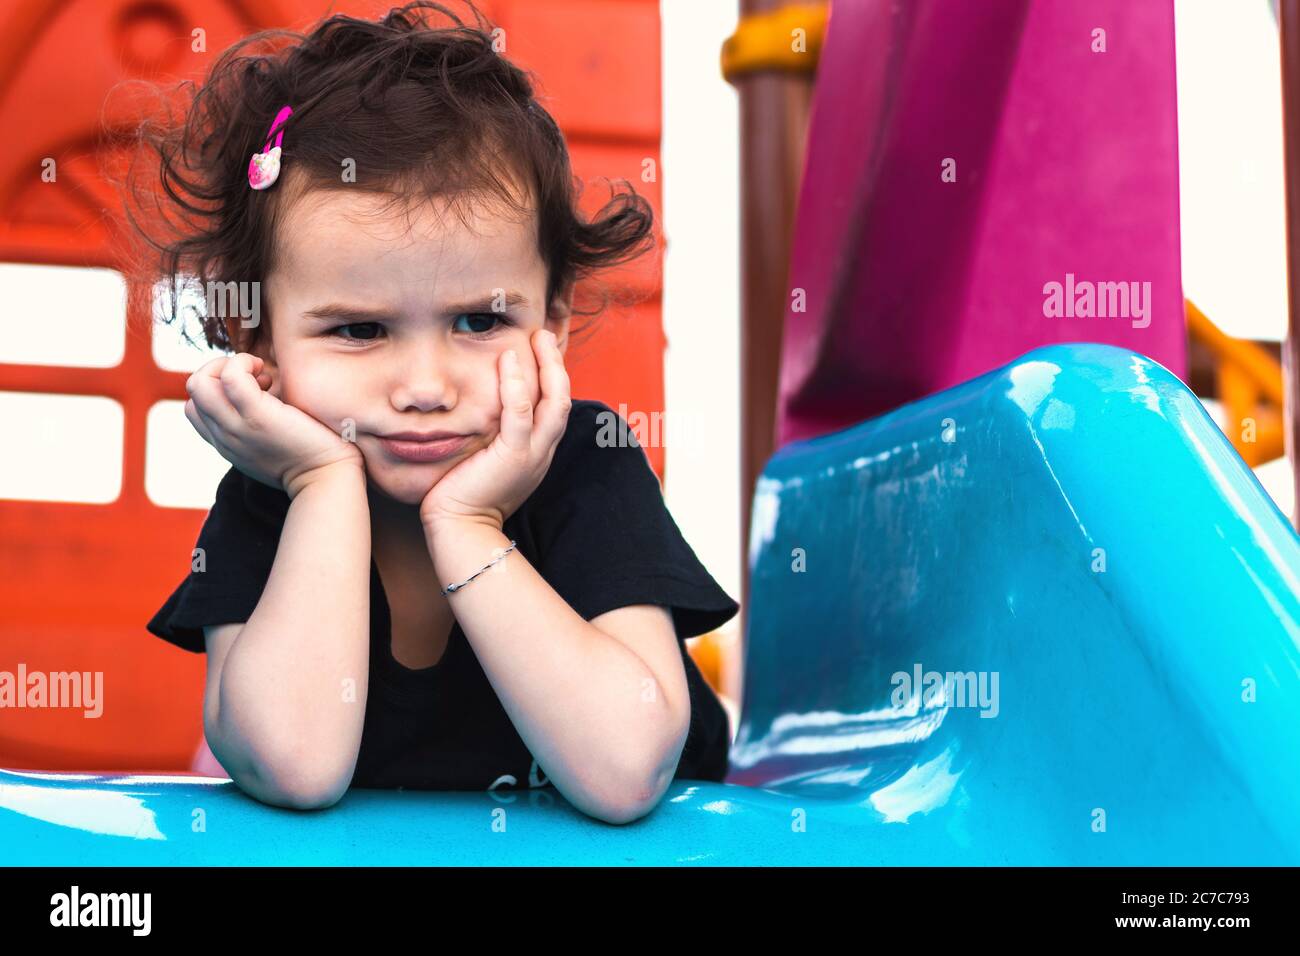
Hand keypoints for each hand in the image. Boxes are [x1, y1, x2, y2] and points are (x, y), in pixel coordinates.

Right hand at [185, 353, 363, 498]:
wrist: (327, 480)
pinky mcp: (257, 417)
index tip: (253, 390)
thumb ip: (255, 427)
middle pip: (194, 389)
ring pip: (199, 382)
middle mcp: (224, 436)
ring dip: (229, 365)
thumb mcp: (270, 446)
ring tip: (262, 377)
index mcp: (226, 443)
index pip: (195, 407)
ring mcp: (237, 427)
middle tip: (257, 379)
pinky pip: (231, 376)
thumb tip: (264, 392)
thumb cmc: (312, 459)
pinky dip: (244, 363)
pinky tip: (268, 374)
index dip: (218, 387)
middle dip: (220, 369)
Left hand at [419, 328, 570, 532]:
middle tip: (544, 335)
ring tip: (536, 338)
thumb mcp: (485, 462)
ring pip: (554, 402)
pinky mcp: (512, 457)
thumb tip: (477, 412)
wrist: (460, 529)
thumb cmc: (463, 497)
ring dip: (548, 366)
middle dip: (557, 364)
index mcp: (537, 453)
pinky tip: (508, 361)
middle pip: (563, 399)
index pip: (553, 407)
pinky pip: (520, 414)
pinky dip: (517, 385)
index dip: (553, 377)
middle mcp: (542, 452)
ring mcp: (531, 455)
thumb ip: (490, 438)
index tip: (543, 351)